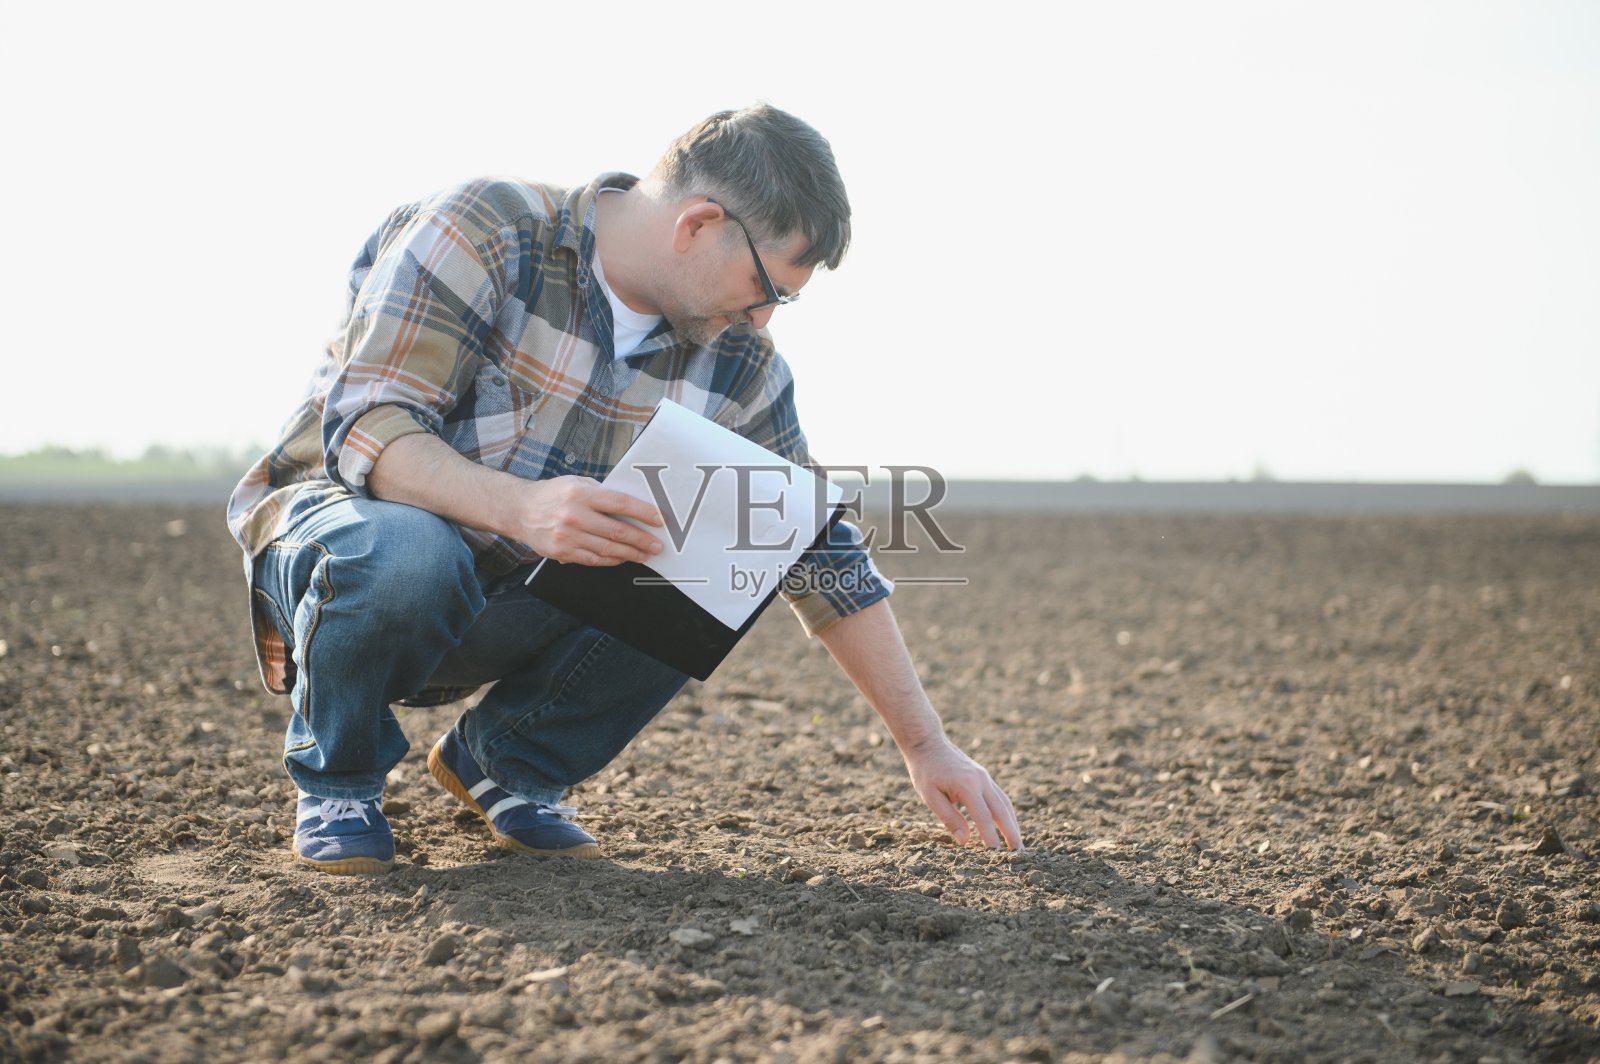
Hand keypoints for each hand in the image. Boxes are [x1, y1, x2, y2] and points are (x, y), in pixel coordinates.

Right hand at [516, 476, 664, 565]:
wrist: (520, 510)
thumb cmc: (552, 494)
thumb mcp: (576, 483)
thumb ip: (601, 493)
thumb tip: (631, 506)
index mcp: (581, 494)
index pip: (621, 503)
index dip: (644, 513)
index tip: (659, 520)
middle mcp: (574, 515)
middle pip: (617, 531)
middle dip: (642, 540)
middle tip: (656, 545)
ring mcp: (568, 536)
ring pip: (608, 548)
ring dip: (631, 553)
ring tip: (644, 554)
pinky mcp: (563, 552)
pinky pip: (594, 559)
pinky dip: (612, 560)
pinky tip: (622, 558)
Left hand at [903, 738, 1023, 849]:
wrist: (928, 743)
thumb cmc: (925, 771)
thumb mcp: (930, 796)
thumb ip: (949, 818)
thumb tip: (965, 841)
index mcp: (967, 785)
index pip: (984, 817)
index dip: (991, 838)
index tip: (997, 856)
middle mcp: (981, 780)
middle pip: (1002, 811)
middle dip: (1012, 834)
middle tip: (1020, 855)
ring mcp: (985, 777)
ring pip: (1005, 804)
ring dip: (1013, 824)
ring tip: (1017, 845)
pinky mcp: (984, 777)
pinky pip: (1000, 797)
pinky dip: (1006, 813)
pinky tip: (1008, 825)